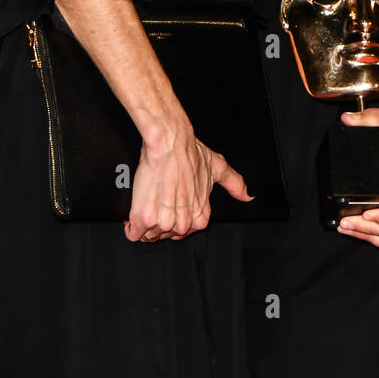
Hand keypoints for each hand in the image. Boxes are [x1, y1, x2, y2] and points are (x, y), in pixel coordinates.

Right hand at [124, 123, 250, 243]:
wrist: (170, 142)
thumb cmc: (190, 153)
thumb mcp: (217, 168)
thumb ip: (234, 183)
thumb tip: (247, 196)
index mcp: (200, 217)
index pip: (183, 232)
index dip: (173, 217)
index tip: (168, 206)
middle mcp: (183, 223)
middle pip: (164, 235)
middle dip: (159, 221)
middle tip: (157, 200)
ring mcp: (163, 223)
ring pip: (149, 234)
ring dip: (145, 221)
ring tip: (148, 201)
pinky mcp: (143, 219)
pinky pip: (133, 233)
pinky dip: (131, 225)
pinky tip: (134, 213)